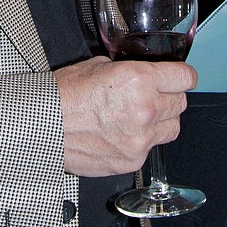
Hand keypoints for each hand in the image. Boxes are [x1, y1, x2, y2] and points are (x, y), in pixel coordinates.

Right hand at [55, 55, 196, 176]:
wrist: (41, 127)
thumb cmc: (62, 96)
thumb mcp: (97, 66)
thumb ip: (127, 69)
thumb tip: (139, 72)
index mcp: (139, 80)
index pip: (185, 78)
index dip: (182, 76)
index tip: (179, 78)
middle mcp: (145, 110)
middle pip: (181, 103)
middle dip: (169, 98)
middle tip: (152, 96)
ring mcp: (140, 139)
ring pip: (172, 129)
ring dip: (161, 121)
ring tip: (139, 117)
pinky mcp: (132, 160)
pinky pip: (150, 149)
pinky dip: (141, 142)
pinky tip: (121, 134)